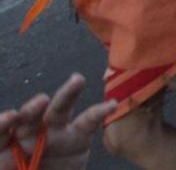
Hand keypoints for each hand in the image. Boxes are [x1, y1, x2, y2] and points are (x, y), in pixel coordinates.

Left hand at [0, 73, 116, 169]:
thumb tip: (2, 148)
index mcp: (5, 149)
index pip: (1, 132)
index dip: (2, 123)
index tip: (10, 117)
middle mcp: (28, 137)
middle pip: (28, 118)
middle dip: (33, 108)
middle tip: (41, 101)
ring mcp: (54, 136)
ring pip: (58, 111)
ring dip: (67, 94)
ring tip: (77, 80)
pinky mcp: (77, 139)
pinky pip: (88, 123)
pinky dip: (99, 112)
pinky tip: (110, 105)